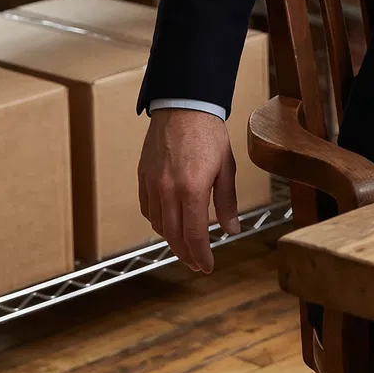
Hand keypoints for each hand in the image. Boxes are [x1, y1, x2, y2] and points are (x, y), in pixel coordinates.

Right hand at [138, 108, 240, 272]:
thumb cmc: (209, 135)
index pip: (194, 235)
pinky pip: (147, 209)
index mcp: (192, 189)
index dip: (201, 255)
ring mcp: (152, 184)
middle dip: (187, 254)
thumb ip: (226, 202)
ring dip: (172, 240)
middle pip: (174, 236)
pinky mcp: (143, 177)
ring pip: (158, 225)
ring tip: (186, 246)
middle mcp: (168, 190)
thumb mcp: (226, 168)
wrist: (183, 106)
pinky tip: (169, 224)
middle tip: (197, 264)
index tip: (207, 267)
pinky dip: (158, 222)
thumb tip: (230, 230)